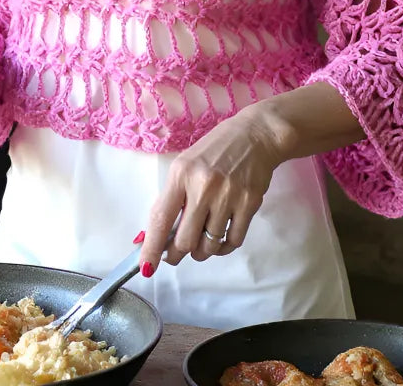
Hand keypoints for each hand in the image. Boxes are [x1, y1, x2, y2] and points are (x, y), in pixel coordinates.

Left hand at [139, 105, 281, 272]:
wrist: (256, 136)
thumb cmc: (215, 149)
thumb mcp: (186, 165)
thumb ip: (174, 196)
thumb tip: (158, 233)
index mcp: (181, 174)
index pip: (161, 218)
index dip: (152, 247)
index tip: (146, 267)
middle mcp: (203, 186)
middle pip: (185, 240)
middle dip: (177, 254)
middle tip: (176, 253)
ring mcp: (228, 196)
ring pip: (208, 245)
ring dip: (202, 252)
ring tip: (201, 242)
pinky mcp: (249, 204)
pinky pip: (232, 241)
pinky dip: (223, 247)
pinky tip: (219, 239)